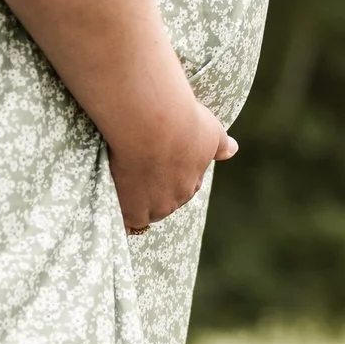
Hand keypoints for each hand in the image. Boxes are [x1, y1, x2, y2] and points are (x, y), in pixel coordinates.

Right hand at [107, 93, 236, 233]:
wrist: (150, 122)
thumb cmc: (183, 122)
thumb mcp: (210, 131)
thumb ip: (220, 145)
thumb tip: (233, 149)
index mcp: (192, 185)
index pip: (183, 187)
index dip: (171, 175)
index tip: (160, 161)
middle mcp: (172, 201)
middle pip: (161, 203)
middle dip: (153, 191)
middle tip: (138, 169)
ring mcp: (148, 207)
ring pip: (141, 214)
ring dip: (134, 203)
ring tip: (121, 183)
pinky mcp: (127, 208)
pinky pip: (122, 220)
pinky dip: (118, 212)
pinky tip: (111, 200)